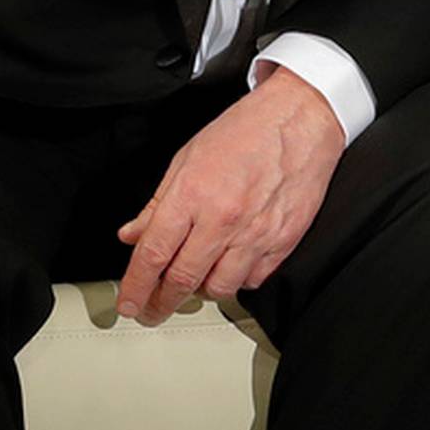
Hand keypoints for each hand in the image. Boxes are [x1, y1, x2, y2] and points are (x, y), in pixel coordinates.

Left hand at [116, 66, 344, 325]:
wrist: (301, 118)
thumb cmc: (247, 131)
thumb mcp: (188, 157)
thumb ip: (159, 203)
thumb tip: (133, 234)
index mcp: (193, 194)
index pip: (153, 254)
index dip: (135, 286)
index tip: (128, 303)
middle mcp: (224, 218)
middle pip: (182, 280)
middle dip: (161, 303)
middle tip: (152, 311)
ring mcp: (257, 232)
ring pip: (219, 288)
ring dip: (202, 292)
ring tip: (196, 282)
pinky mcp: (285, 239)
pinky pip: (254, 280)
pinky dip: (238, 280)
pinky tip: (232, 265)